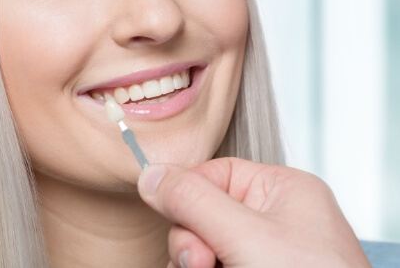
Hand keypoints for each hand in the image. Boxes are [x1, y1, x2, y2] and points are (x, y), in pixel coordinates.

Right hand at [137, 157, 370, 267]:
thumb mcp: (245, 236)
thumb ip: (194, 201)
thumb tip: (150, 175)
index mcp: (282, 190)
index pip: (215, 173)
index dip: (186, 192)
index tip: (167, 212)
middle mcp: (273, 219)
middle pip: (203, 211)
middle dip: (192, 240)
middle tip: (202, 264)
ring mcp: (264, 252)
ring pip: (203, 244)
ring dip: (193, 262)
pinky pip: (212, 264)